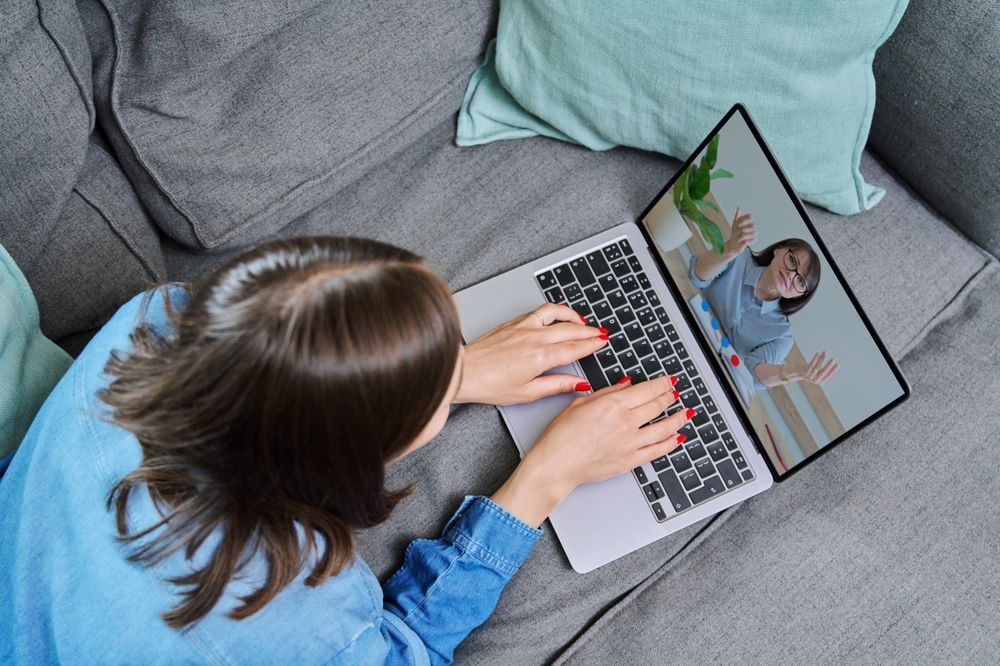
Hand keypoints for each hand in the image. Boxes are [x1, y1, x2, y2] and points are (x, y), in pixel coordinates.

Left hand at [454, 302, 608, 405]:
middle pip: (570, 329)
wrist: (463, 371)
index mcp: (541, 356)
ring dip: (572, 315)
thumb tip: (580, 384)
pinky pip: (539, 311)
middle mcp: (534, 337)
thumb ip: (557, 385)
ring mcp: (522, 326)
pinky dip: (553, 311)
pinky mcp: (512, 322)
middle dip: (589, 330)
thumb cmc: (489, 384)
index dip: (592, 344)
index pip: (575, 347)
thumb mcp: (528, 392)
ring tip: (582, 321)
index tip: (603, 342)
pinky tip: (556, 316)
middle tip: (601, 332)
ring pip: (555, 313)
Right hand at [491, 376, 690, 525]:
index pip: (647, 390)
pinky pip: (658, 450)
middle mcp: (625, 422)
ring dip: (678, 418)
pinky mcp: (631, 460)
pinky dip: (671, 443)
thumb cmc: (560, 436)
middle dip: (669, 397)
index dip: (662, 383)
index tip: (669, 380)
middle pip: (657, 405)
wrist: (556, 465)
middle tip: (675, 392)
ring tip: (685, 412)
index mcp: (613, 404)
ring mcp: (631, 442)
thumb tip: (626, 384)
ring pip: (664, 427)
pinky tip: (677, 438)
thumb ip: (607, 392)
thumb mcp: (580, 403)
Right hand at [723, 208, 755, 257]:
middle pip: (741, 228)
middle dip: (748, 226)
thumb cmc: (734, 235)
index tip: (751, 216)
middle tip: (754, 225)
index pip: (739, 220)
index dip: (745, 217)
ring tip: (756, 233)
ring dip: (750, 233)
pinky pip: (744, 243)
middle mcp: (735, 233)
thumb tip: (738, 207)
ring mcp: (736, 239)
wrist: (730, 248)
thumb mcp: (735, 225)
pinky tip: (755, 239)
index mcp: (735, 226)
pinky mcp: (738, 246)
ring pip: (743, 235)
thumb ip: (737, 217)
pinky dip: (751, 240)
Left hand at [787, 351, 838, 384]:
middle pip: (824, 372)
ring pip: (817, 367)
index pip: (828, 376)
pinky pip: (811, 364)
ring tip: (825, 352)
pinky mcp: (804, 372)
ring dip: (822, 359)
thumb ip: (825, 374)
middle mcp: (814, 380)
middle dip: (829, 365)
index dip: (833, 370)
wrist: (792, 373)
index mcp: (819, 381)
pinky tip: (819, 353)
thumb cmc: (806, 372)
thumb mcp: (817, 374)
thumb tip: (836, 374)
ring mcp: (809, 376)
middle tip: (833, 359)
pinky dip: (816, 357)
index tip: (837, 364)